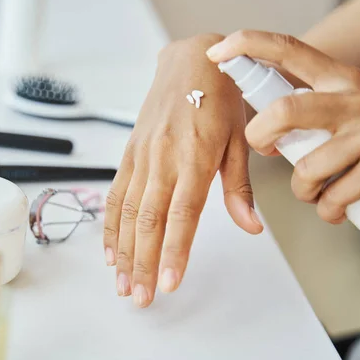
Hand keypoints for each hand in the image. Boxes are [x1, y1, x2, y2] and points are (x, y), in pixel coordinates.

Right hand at [103, 34, 263, 307]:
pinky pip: (115, 195)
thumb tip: (249, 227)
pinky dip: (110, 225)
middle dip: (143, 263)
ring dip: (123, 252)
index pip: (182, 214)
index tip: (168, 283)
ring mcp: (141, 157)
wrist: (190, 62)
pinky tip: (110, 251)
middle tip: (140, 297)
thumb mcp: (239, 140)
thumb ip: (238, 187)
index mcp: (194, 158)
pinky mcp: (129, 155)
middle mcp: (162, 160)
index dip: (174, 251)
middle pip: (148, 221)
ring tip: (121, 284)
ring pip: (126, 212)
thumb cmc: (219, 98)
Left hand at [207, 30, 359, 223]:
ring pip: (304, 170)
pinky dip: (327, 210)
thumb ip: (308, 104)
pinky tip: (336, 204)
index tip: (217, 52)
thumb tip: (258, 125)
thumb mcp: (347, 101)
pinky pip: (331, 200)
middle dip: (259, 136)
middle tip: (263, 147)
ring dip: (302, 189)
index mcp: (339, 78)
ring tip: (316, 187)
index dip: (248, 45)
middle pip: (284, 111)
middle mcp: (356, 100)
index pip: (289, 50)